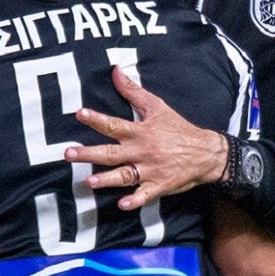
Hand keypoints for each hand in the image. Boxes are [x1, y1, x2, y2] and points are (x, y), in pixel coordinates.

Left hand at [64, 66, 228, 209]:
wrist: (205, 152)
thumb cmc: (178, 128)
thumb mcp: (157, 106)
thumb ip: (133, 90)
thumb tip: (115, 71)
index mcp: (141, 131)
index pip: (114, 124)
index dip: (97, 119)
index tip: (80, 114)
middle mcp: (142, 151)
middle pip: (112, 153)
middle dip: (89, 154)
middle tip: (68, 154)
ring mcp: (150, 170)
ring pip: (124, 175)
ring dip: (107, 179)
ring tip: (89, 182)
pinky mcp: (158, 186)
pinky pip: (145, 195)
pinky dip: (135, 200)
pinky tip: (123, 204)